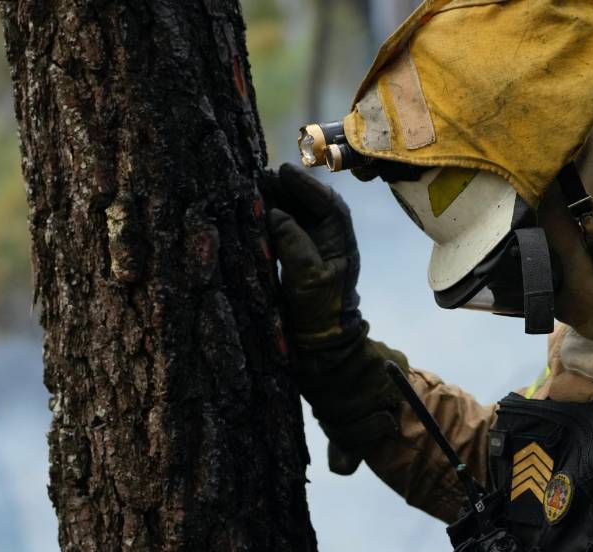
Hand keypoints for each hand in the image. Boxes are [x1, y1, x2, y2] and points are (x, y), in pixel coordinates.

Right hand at [267, 163, 361, 346]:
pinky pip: (282, 227)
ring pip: (294, 211)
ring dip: (274, 200)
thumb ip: (293, 243)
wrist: (319, 340)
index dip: (305, 185)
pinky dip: (268, 217)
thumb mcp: (308, 278)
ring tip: (252, 188)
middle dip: (285, 188)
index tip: (283, 171)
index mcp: (340, 238)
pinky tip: (253, 210)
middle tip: (260, 176)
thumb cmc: (321, 310)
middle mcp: (327, 236)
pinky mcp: (293, 253)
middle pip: (307, 202)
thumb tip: (275, 213)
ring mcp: (311, 243)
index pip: (327, 202)